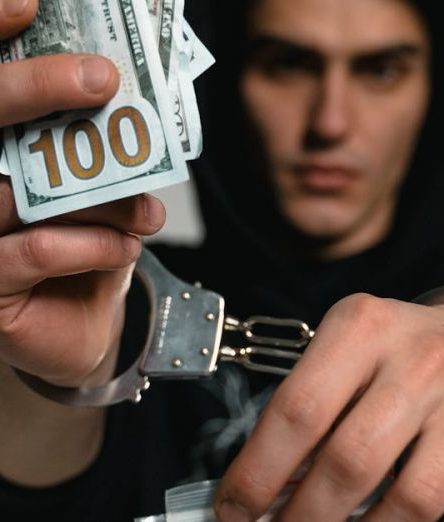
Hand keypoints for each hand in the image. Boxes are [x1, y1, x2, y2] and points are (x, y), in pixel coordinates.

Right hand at [0, 0, 164, 386]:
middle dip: (35, 90)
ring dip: (96, 198)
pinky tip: (126, 248)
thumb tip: (124, 103)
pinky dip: (91, 245)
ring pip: (15, 195)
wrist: (88, 323)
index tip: (29, 6)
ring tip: (148, 212)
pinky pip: (35, 251)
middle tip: (101, 79)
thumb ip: (100, 158)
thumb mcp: (103, 200)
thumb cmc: (92, 251)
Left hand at [214, 293, 443, 520]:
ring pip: (409, 502)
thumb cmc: (393, 345)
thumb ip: (309, 401)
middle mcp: (419, 360)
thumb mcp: (344, 345)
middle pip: (349, 462)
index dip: (257, 471)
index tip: (232, 509)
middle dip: (302, 517)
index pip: (298, 408)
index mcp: (362, 327)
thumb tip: (268, 482)